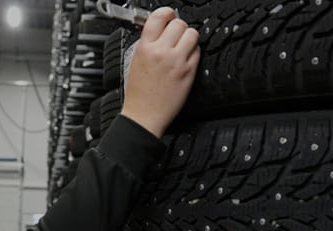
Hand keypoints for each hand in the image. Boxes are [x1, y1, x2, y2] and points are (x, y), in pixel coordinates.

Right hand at [120, 8, 200, 138]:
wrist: (144, 116)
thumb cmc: (139, 94)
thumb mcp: (135, 61)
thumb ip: (148, 43)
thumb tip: (161, 29)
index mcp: (145, 47)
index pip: (159, 16)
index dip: (167, 13)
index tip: (169, 16)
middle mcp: (161, 52)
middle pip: (179, 23)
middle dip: (179, 28)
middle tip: (175, 37)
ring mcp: (176, 61)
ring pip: (192, 34)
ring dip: (188, 38)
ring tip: (182, 47)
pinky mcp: (188, 72)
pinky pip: (197, 52)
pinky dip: (193, 54)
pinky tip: (184, 61)